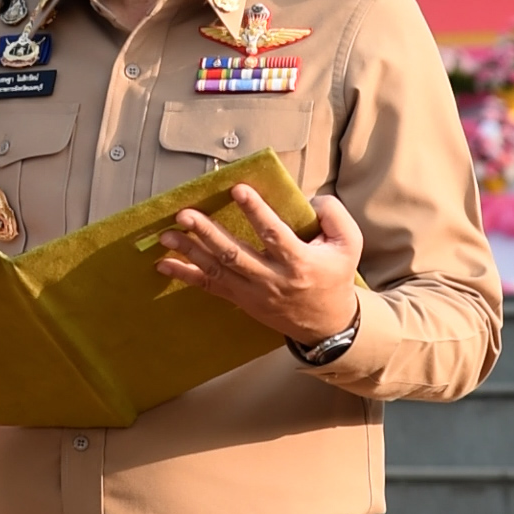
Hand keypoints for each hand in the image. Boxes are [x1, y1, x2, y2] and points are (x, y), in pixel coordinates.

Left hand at [155, 185, 362, 344]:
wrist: (327, 323)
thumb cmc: (335, 276)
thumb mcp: (349, 244)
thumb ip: (333, 216)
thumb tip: (311, 199)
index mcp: (299, 262)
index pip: (274, 234)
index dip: (256, 212)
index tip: (238, 190)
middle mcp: (272, 279)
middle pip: (235, 254)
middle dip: (208, 233)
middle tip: (186, 214)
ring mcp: (253, 292)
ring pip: (217, 270)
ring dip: (189, 252)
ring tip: (167, 235)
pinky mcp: (241, 300)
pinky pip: (210, 287)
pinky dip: (185, 275)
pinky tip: (164, 264)